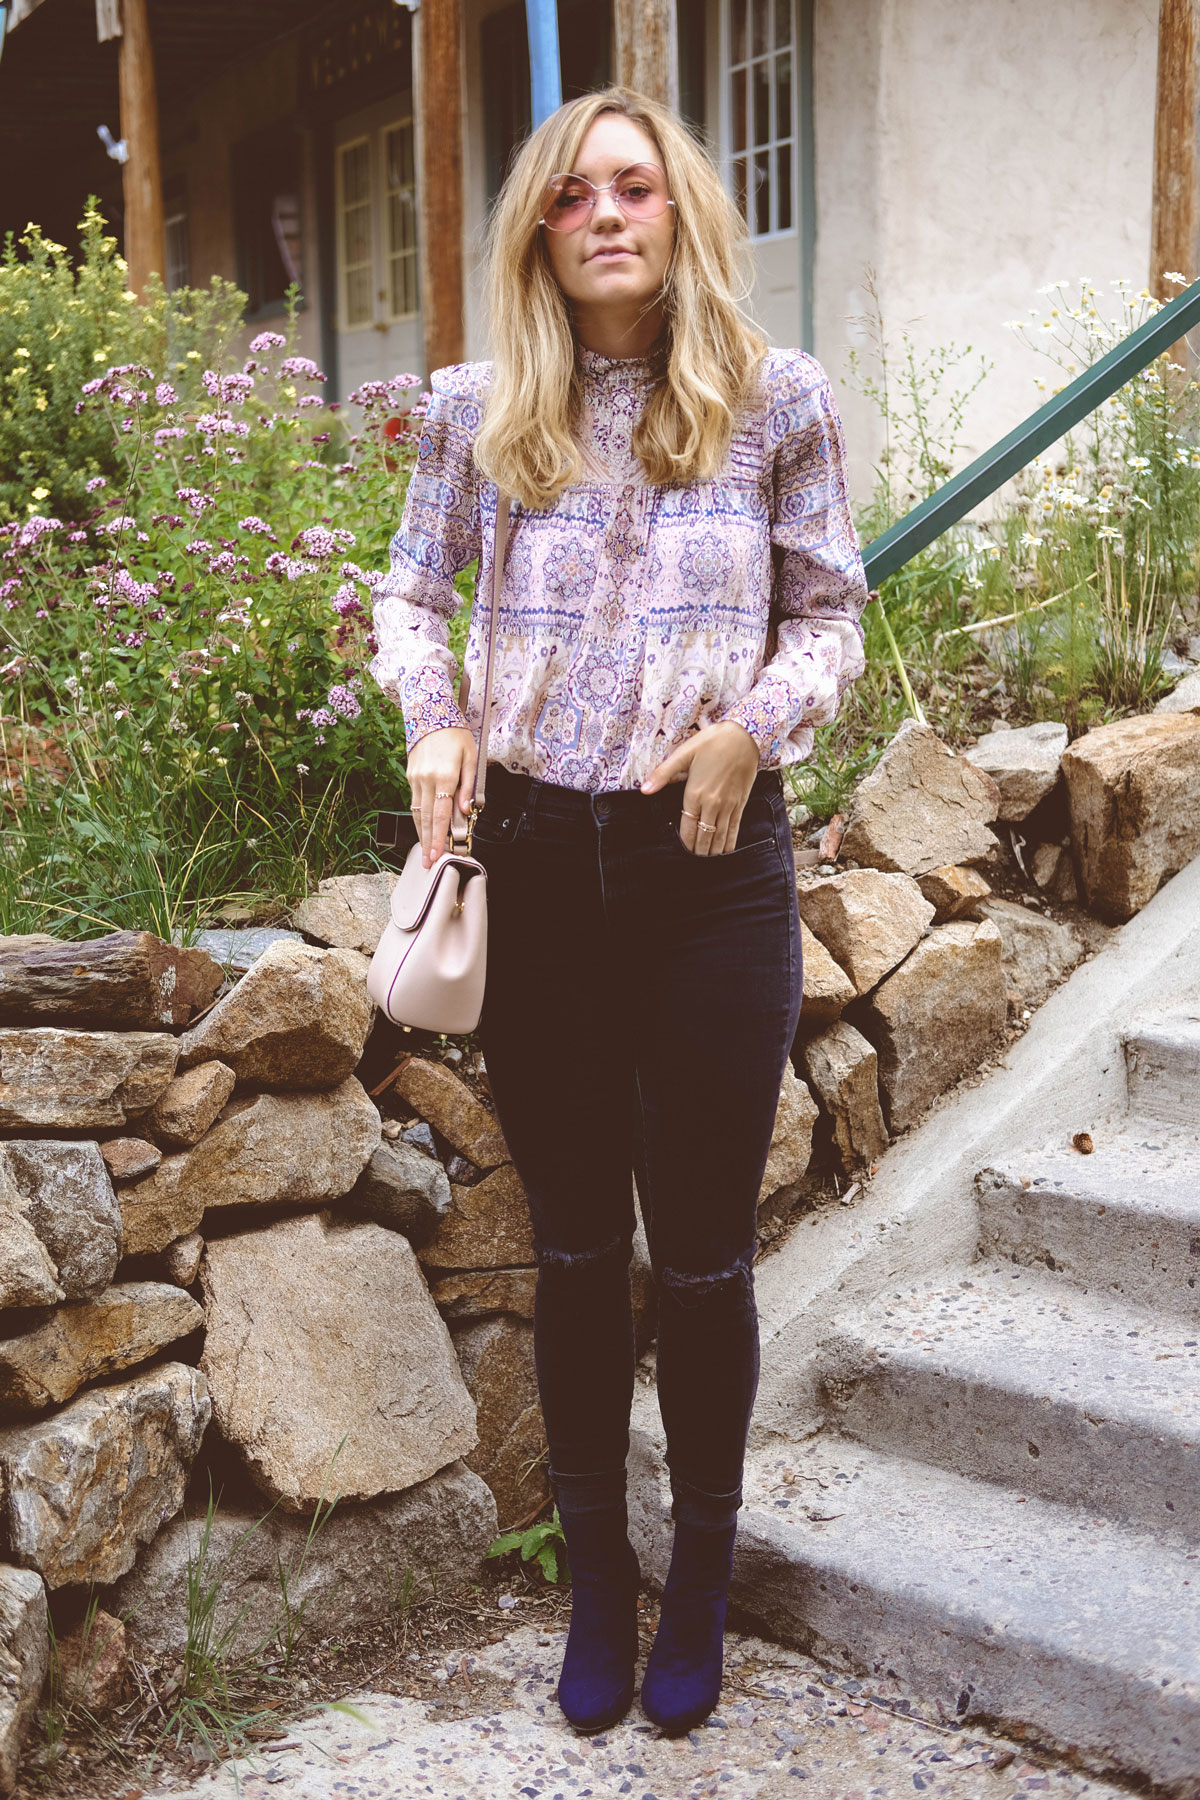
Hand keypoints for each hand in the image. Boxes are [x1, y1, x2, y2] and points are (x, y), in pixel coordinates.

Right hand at [406, 727, 476, 867]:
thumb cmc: (455, 734)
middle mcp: (427, 779)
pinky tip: (422, 827)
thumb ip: (468, 785)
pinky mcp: (410, 774)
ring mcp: (416, 777)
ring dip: (420, 833)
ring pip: (417, 811)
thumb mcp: (470, 757)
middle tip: (427, 862)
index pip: (440, 814)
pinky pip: (415, 800)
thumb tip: (465, 809)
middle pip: (425, 818)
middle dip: (427, 843)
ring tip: (424, 850)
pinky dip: (418, 816)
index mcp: (445, 776)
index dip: (438, 837)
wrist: (430, 713)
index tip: (437, 854)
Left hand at [640, 720, 760, 855]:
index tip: (682, 851)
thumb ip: (663, 773)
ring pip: (719, 836)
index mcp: (695, 793)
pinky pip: (734, 829)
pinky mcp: (741, 803)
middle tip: (693, 861)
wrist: (745, 737)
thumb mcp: (684, 753)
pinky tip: (725, 851)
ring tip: (707, 861)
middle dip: (698, 851)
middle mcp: (712, 804)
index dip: (685, 842)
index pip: (688, 826)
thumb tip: (644, 789)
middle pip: (704, 836)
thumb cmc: (712, 742)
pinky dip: (729, 843)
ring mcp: (728, 805)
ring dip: (712, 851)